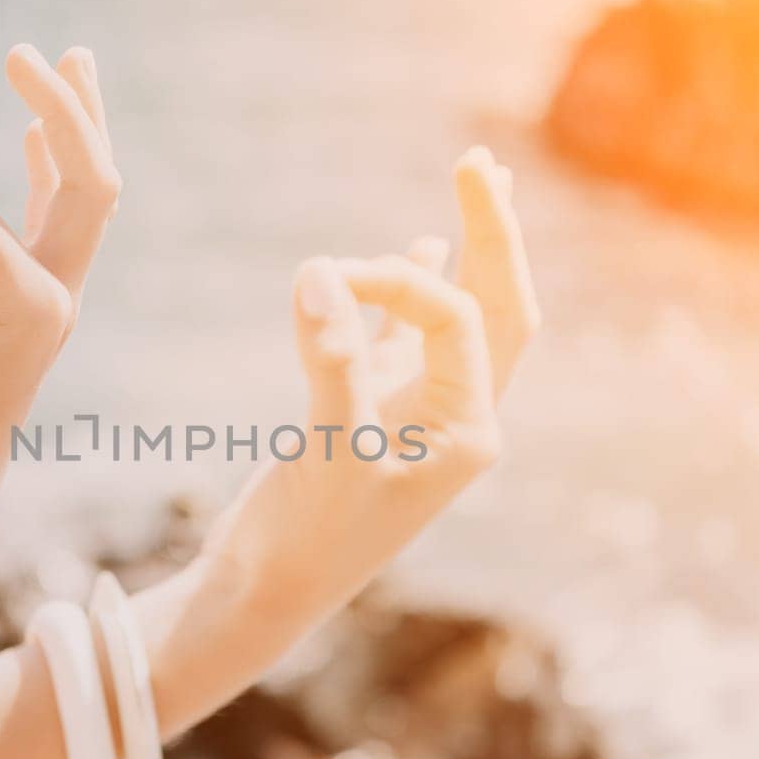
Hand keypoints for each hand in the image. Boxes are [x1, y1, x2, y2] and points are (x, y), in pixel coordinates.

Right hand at [0, 44, 119, 519]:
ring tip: (70, 57)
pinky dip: (43, 170)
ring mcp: (46, 295)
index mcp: (31, 306)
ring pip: (80, 194)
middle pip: (88, 181)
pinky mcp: (24, 300)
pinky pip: (47, 218)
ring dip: (72, 127)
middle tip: (26, 52)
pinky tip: (33, 132)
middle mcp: (54, 294)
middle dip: (64, 111)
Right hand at [202, 147, 537, 625]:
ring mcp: (414, 415)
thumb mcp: (325, 450)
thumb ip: (330, 359)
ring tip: (474, 182)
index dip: (399, 283)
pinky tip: (420, 245)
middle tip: (479, 162)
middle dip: (491, 235)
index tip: (328, 280)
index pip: (456, 322)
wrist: (263, 597)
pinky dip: (410, 293)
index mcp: (467, 433)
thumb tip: (321, 271)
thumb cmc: (304, 540)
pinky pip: (405, 338)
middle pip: (495, 308)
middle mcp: (455, 419)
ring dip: (462, 254)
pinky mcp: (372, 415)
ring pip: (454, 318)